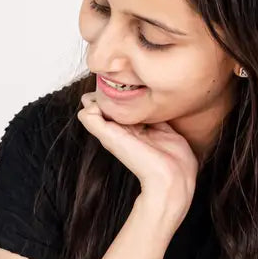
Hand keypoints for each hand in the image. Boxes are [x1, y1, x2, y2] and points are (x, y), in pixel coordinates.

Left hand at [77, 92, 197, 224]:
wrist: (171, 177)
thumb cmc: (141, 161)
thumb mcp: (111, 139)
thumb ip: (95, 122)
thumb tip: (87, 103)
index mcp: (110, 128)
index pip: (95, 104)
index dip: (99, 93)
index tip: (110, 86)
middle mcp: (124, 125)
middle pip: (114, 99)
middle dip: (118, 89)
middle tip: (127, 81)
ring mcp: (143, 124)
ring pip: (134, 100)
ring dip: (136, 92)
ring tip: (141, 84)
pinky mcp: (161, 124)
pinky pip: (153, 106)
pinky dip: (153, 99)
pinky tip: (155, 96)